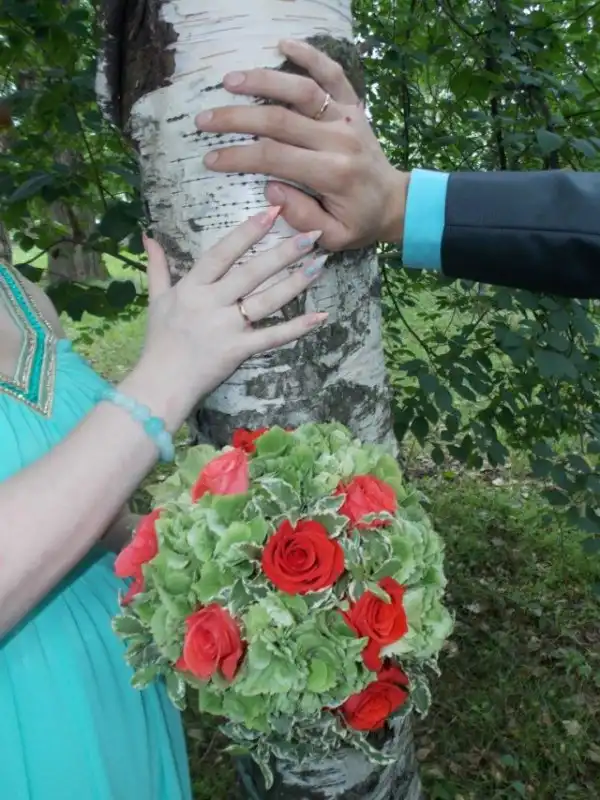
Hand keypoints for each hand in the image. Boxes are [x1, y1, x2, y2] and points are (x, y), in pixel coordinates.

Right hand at [129, 208, 325, 427]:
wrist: (160, 383)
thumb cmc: (160, 341)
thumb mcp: (156, 300)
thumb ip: (158, 267)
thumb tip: (149, 236)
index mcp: (192, 287)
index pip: (222, 253)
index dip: (247, 232)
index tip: (271, 212)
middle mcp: (211, 303)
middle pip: (251, 273)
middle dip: (282, 252)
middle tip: (311, 234)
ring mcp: (227, 328)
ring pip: (266, 301)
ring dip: (295, 283)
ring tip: (319, 265)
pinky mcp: (239, 350)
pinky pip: (272, 337)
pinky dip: (297, 328)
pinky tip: (320, 316)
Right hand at [195, 39, 408, 250]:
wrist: (395, 203)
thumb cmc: (359, 222)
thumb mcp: (333, 237)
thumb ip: (302, 217)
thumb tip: (271, 189)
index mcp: (333, 173)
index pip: (276, 157)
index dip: (239, 156)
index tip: (211, 158)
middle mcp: (340, 140)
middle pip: (280, 119)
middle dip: (237, 118)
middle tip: (205, 119)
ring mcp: (347, 118)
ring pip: (303, 90)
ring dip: (263, 80)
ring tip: (229, 80)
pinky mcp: (353, 106)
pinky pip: (333, 74)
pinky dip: (310, 55)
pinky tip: (283, 44)